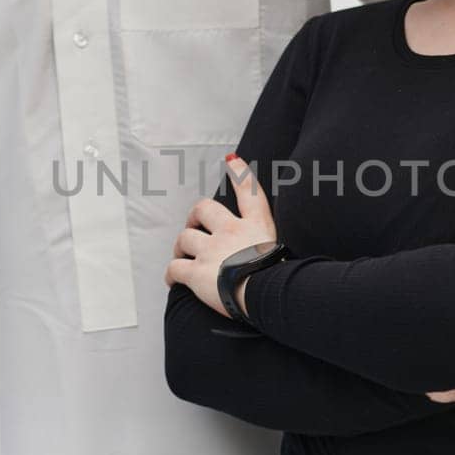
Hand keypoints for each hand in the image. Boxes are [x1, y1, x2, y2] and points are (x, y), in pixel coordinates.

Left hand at [164, 153, 277, 314]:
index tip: (232, 160)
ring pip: (185, 238)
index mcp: (256, 227)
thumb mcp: (283, 254)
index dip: (241, 173)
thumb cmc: (279, 280)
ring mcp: (211, 250)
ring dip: (180, 247)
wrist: (267, 294)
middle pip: (204, 209)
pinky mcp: (196, 272)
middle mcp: (231, 232)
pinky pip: (175, 269)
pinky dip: (171, 275)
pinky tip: (174, 281)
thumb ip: (269, 250)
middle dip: (194, 216)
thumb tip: (268, 259)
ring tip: (182, 256)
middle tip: (193, 224)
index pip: (249, 192)